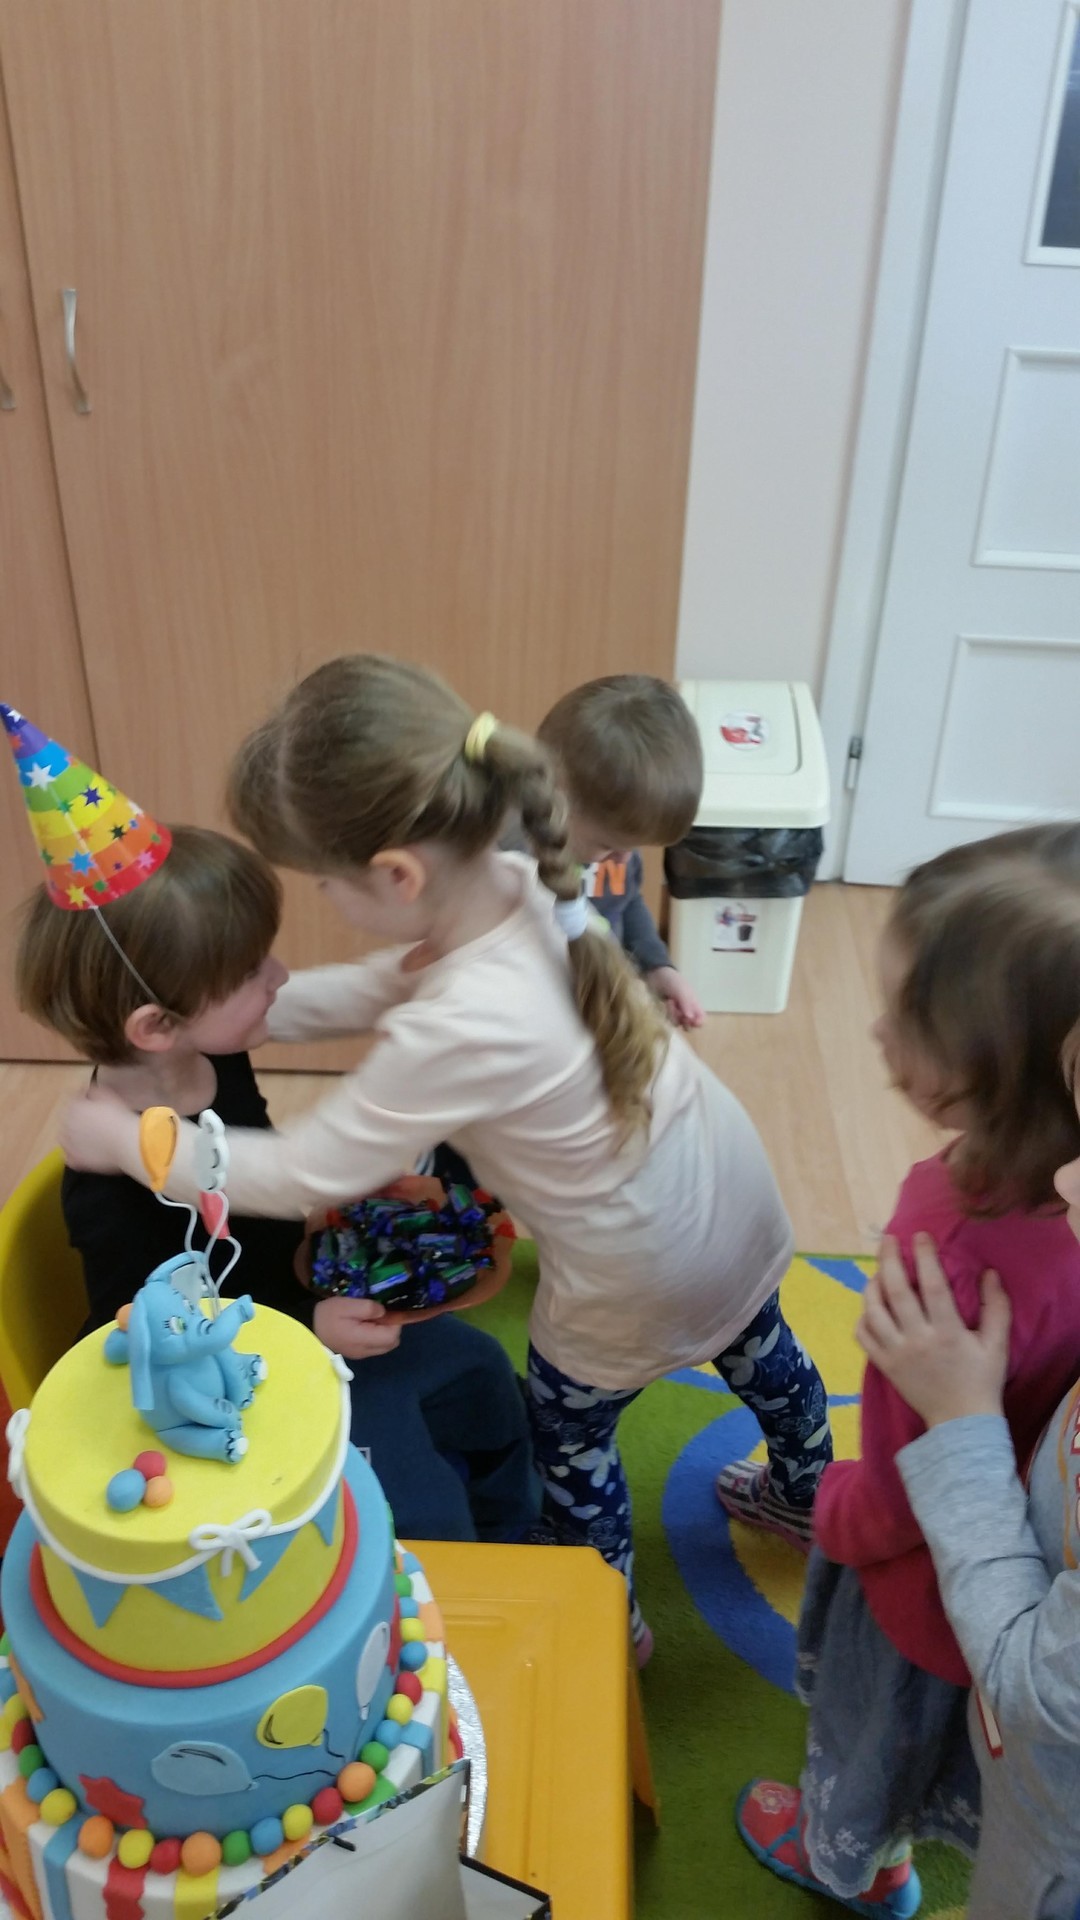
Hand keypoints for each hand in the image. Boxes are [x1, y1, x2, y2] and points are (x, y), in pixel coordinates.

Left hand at [59, 1090, 138, 1175]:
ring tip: (89, 1138)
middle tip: (93, 1122)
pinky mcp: (75, 1160)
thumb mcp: (109, 1096)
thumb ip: (94, 1091)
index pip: (72, 1101)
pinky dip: (75, 1154)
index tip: (91, 1103)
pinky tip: (86, 1152)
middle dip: (76, 1120)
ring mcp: (68, 1144)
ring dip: (73, 1137)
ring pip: (65, 1139)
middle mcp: (66, 1125)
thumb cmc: (120, 1118)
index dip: (82, 1102)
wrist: (126, 1143)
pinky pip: (70, 1157)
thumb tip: (88, 1092)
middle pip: (67, 1120)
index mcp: (73, 1108)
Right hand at [314, 1294, 401, 1360]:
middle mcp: (365, 1351)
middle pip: (392, 1343)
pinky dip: (376, 1336)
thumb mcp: (345, 1305)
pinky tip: (365, 1325)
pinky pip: (375, 1346)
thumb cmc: (326, 1316)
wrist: (307, 1331)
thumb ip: (367, 1308)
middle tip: (380, 1314)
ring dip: (384, 1332)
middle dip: (392, 1327)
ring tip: (371, 1318)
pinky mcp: (357, 1353)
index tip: (388, 1310)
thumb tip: (383, 1312)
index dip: (395, 1322)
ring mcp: (361, 1354)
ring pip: (385, 1346)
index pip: (392, 1336)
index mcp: (363, 1339)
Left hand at [646, 966, 704, 1028]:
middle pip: (690, 1025)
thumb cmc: (673, 981)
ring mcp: (676, 1012)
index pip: (701, 1019)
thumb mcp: (682, 991)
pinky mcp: (667, 1012)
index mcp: (695, 1004)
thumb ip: (686, 1004)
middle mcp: (687, 1010)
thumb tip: (690, 1019)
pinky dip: (667, 1014)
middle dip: (684, 1021)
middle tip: (679, 1013)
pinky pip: (668, 1020)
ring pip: (678, 1023)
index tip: (689, 1020)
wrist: (657, 975)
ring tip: (670, 1002)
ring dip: (673, 1015)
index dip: (697, 1023)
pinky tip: (665, 1003)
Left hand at [856, 1233, 1010, 1426]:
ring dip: (872, 1286)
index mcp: (948, 1332)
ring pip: (874, 1312)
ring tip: (877, 1271)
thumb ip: (996, 1307)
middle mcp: (918, 1340)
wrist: (961, 1422)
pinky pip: (863, 1336)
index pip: (932, 1286)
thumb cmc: (982, 1379)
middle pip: (897, 1292)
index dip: (925, 1257)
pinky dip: (863, 1316)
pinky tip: (870, 1305)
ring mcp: (896, 1354)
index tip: (920, 1235)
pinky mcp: (884, 1366)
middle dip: (889, 1260)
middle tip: (888, 1239)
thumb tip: (989, 1272)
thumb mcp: (997, 1344)